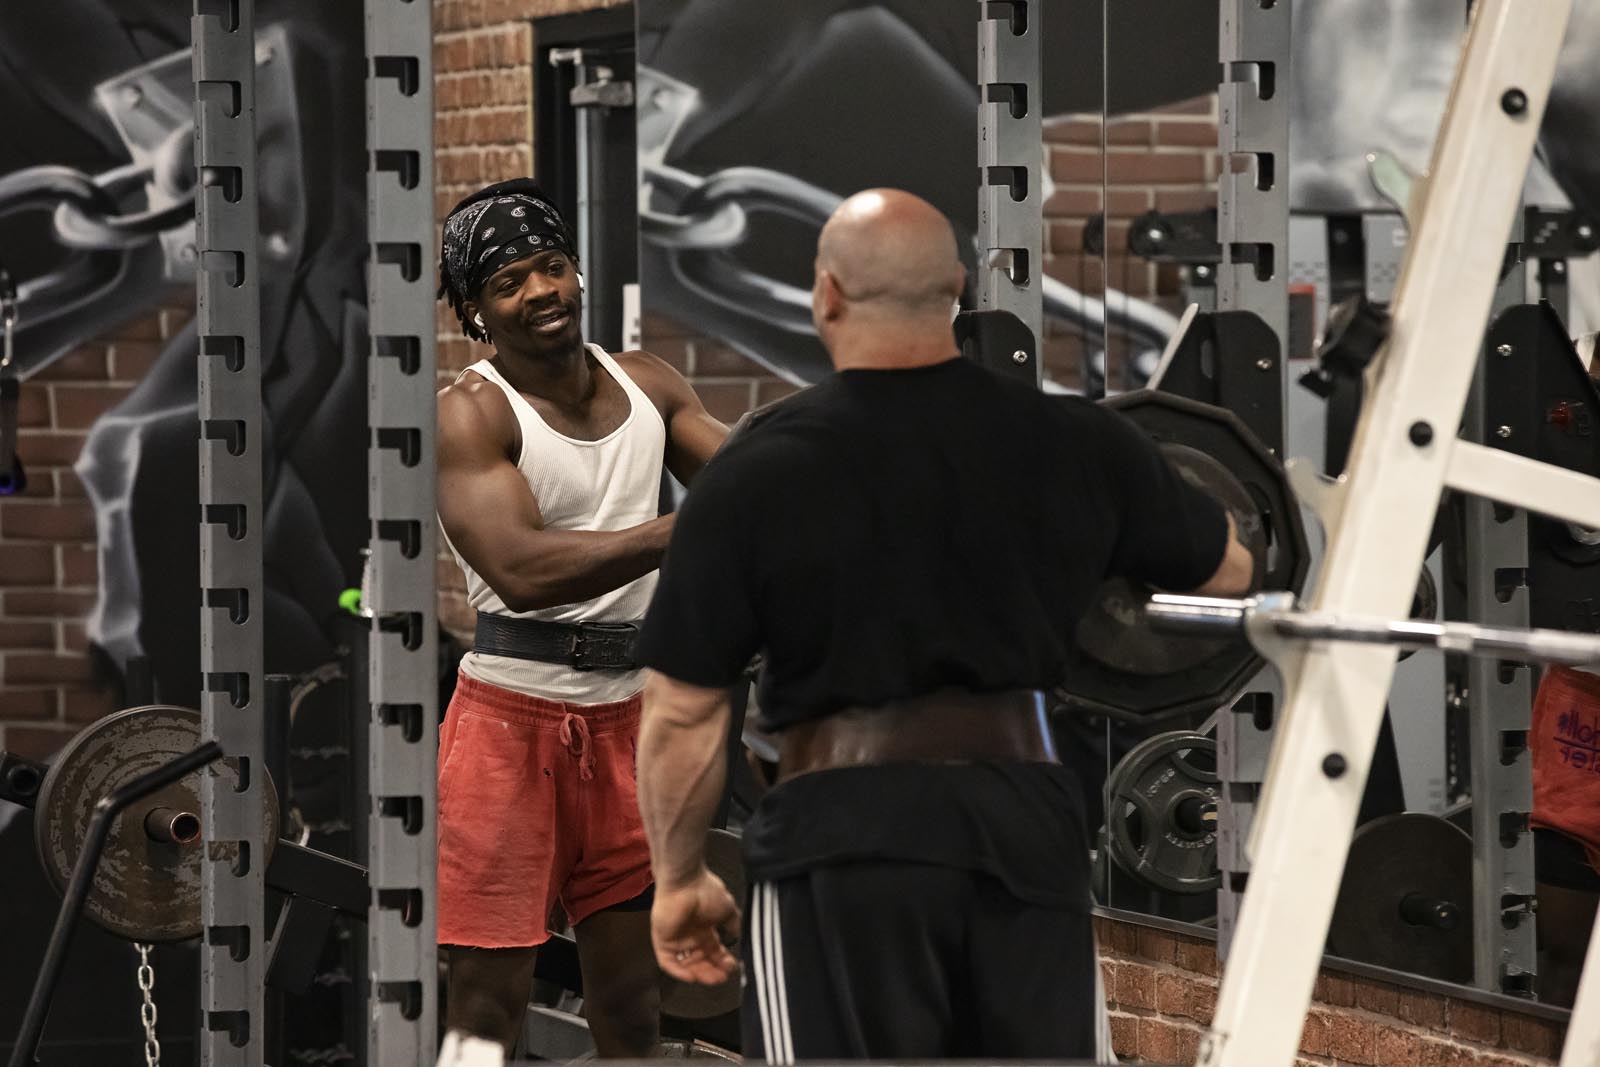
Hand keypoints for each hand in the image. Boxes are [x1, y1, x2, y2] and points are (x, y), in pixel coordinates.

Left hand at [651, 868, 740, 984]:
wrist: (685, 881)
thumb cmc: (705, 890)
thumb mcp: (728, 909)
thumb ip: (733, 924)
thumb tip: (738, 935)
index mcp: (704, 927)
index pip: (713, 950)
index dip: (722, 961)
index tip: (732, 967)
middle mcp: (690, 934)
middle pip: (701, 960)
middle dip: (712, 971)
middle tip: (723, 978)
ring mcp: (675, 938)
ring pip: (686, 964)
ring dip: (699, 973)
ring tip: (713, 979)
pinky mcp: (662, 940)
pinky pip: (668, 962)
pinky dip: (679, 971)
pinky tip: (692, 976)